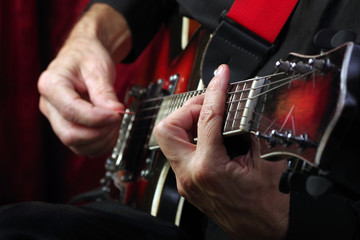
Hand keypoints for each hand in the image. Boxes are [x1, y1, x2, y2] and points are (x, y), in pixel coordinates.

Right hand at [38, 4, 130, 156]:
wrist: (84, 55)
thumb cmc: (87, 57)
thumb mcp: (99, 68)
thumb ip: (105, 92)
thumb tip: (116, 113)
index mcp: (51, 84)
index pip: (71, 110)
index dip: (97, 118)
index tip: (117, 115)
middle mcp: (49, 105)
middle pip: (70, 134)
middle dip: (99, 132)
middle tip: (118, 119)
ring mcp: (56, 119)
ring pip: (76, 144)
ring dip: (101, 141)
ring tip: (116, 124)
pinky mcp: (67, 127)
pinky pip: (81, 146)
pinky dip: (100, 145)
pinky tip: (111, 132)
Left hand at [154, 65, 288, 239]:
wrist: (260, 232)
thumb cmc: (264, 207)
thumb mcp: (265, 163)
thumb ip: (249, 133)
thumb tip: (240, 111)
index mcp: (210, 168)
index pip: (208, 118)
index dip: (216, 91)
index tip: (221, 76)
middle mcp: (190, 174)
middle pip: (167, 128)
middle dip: (186, 109)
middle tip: (208, 103)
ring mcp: (186, 180)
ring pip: (168, 139)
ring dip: (186, 121)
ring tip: (209, 116)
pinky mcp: (188, 182)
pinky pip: (179, 150)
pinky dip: (191, 135)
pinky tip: (208, 133)